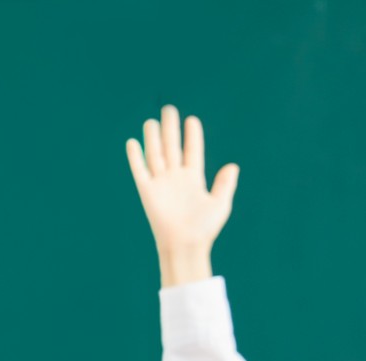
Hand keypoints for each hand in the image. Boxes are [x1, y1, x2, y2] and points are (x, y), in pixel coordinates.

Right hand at [125, 105, 238, 286]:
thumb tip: (233, 165)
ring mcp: (161, 184)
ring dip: (153, 138)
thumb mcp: (220, 203)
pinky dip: (135, 157)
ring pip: (156, 155)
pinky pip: (140, 171)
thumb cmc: (204, 229)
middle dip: (170, 129)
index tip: (191, 120)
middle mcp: (176, 178)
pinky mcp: (147, 192)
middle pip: (172, 147)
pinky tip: (133, 143)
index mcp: (193, 179)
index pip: (192, 151)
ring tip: (152, 121)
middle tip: (169, 110)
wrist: (186, 245)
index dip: (192, 136)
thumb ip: (225, 184)